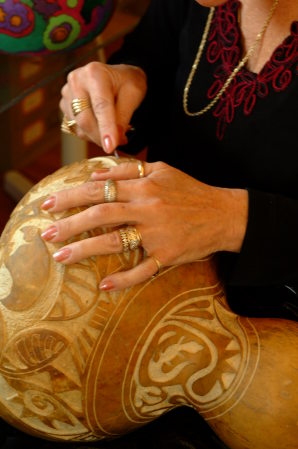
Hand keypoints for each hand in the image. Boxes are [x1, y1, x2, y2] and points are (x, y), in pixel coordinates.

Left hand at [40, 161, 247, 290]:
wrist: (224, 214)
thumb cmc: (191, 191)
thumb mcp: (163, 170)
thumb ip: (130, 169)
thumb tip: (97, 174)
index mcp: (145, 186)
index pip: (100, 189)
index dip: (71, 196)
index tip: (49, 205)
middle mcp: (148, 208)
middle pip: (101, 214)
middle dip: (70, 223)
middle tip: (46, 234)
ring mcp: (158, 234)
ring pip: (115, 242)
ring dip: (85, 250)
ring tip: (60, 257)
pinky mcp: (168, 255)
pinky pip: (143, 270)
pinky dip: (124, 279)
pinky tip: (105, 286)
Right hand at [60, 62, 146, 151]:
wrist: (116, 77)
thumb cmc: (127, 83)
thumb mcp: (133, 94)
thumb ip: (123, 117)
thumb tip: (112, 141)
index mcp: (95, 73)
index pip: (100, 106)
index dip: (106, 128)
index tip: (110, 147)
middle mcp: (76, 81)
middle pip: (85, 120)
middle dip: (102, 137)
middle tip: (120, 142)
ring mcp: (67, 93)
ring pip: (80, 128)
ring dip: (98, 136)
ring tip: (113, 129)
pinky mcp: (64, 105)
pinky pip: (76, 128)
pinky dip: (91, 133)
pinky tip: (101, 125)